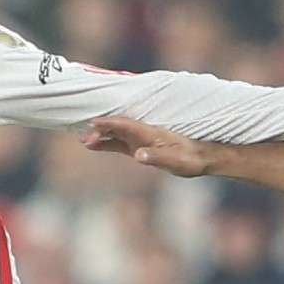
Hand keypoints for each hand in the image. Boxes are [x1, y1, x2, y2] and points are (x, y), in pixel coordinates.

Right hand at [82, 116, 211, 176]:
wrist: (200, 159)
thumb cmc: (189, 160)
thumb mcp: (175, 161)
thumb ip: (156, 157)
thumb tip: (138, 155)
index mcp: (151, 133)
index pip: (126, 125)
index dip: (109, 123)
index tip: (93, 122)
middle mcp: (144, 134)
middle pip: (117, 128)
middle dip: (100, 130)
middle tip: (84, 139)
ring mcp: (141, 140)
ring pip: (116, 135)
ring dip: (101, 136)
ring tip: (82, 140)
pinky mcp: (141, 148)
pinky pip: (120, 144)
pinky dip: (107, 143)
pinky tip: (95, 145)